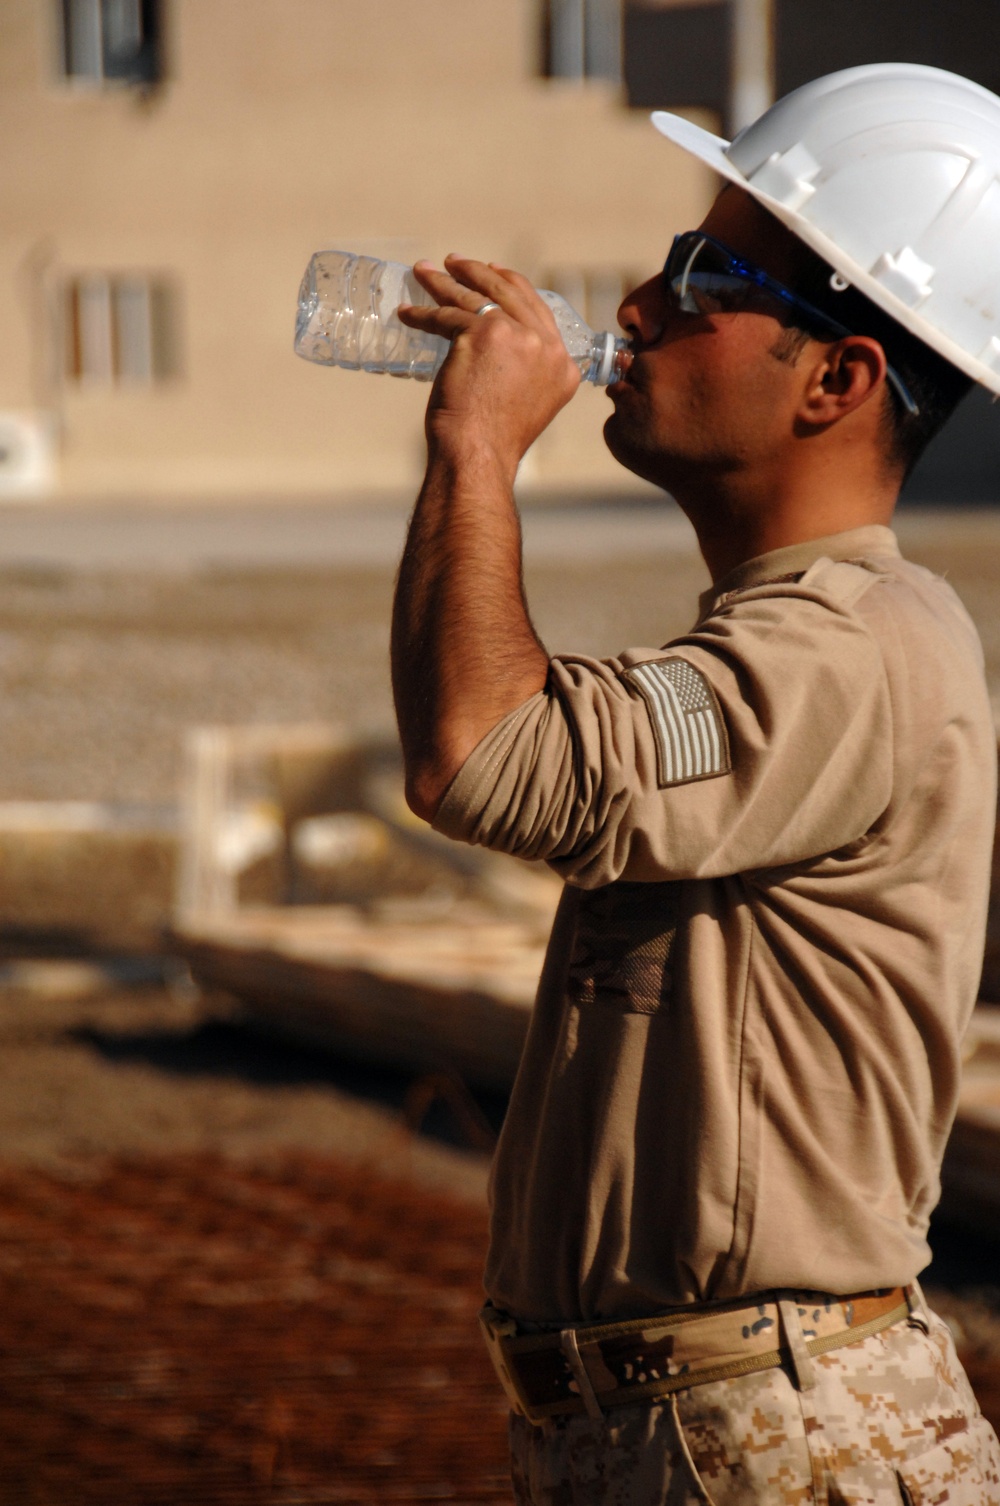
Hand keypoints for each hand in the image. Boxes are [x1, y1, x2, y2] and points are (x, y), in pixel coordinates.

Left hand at [398, 254, 580, 473]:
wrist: (480, 455)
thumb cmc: (494, 442)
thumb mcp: (527, 404)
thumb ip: (526, 374)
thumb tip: (500, 356)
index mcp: (563, 365)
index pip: (539, 310)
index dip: (513, 285)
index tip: (492, 271)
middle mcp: (546, 346)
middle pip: (509, 293)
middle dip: (477, 272)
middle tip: (453, 262)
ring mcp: (517, 336)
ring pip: (475, 298)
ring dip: (444, 282)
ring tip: (423, 272)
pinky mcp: (482, 334)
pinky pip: (447, 315)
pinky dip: (423, 313)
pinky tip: (407, 312)